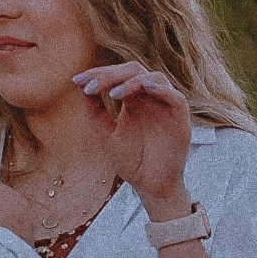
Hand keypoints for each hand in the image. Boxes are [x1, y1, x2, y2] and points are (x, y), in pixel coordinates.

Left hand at [72, 62, 193, 214]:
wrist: (150, 186)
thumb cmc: (130, 161)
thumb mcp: (106, 134)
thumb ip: (95, 111)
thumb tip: (80, 86)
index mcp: (133, 100)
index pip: (117, 75)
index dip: (97, 74)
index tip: (76, 81)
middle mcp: (150, 98)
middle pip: (133, 70)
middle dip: (110, 74)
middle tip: (91, 86)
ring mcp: (166, 106)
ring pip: (154, 77)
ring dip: (132, 82)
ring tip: (113, 94)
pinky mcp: (180, 118)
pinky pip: (175, 96)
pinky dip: (161, 89)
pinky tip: (145, 88)